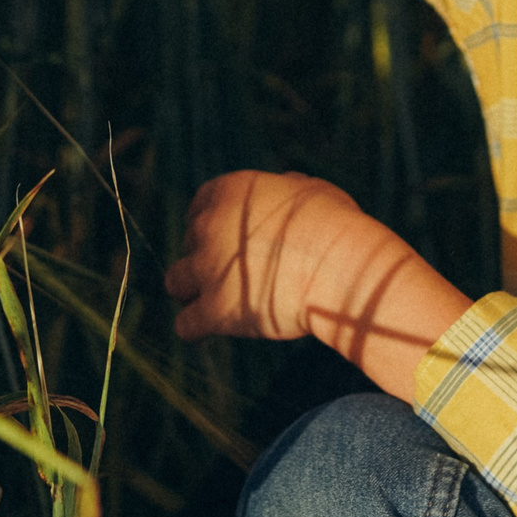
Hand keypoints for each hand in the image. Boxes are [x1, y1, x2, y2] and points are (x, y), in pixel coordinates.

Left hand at [164, 171, 369, 343]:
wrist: (342, 267)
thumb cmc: (337, 227)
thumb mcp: (309, 190)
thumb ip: (282, 188)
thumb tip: (283, 186)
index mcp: (229, 192)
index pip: (198, 208)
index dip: (210, 227)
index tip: (228, 242)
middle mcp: (209, 226)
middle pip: (189, 244)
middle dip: (208, 258)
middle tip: (237, 275)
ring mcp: (208, 269)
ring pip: (174, 282)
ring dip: (192, 291)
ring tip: (217, 302)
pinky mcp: (215, 311)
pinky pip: (185, 325)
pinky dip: (196, 329)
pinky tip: (210, 330)